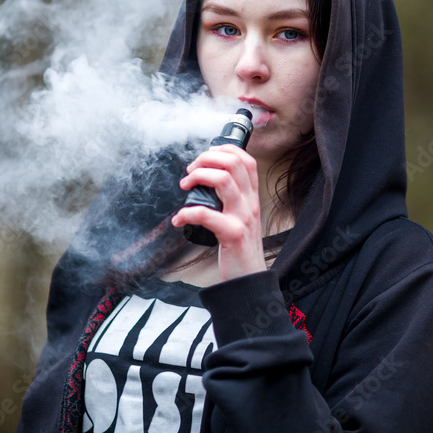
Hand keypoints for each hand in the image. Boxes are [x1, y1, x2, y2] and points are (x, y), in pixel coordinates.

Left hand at [171, 144, 266, 280]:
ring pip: (223, 180)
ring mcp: (243, 217)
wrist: (250, 281)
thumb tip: (206, 182)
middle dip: (205, 159)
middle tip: (190, 172)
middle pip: (233, 162)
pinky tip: (179, 219)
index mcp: (252, 197)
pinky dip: (187, 213)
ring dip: (197, 177)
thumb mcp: (242, 218)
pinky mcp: (233, 234)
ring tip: (185, 186)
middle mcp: (251, 203)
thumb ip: (232, 200)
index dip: (224, 150)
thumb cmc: (240, 249)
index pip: (246, 159)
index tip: (205, 157)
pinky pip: (207, 214)